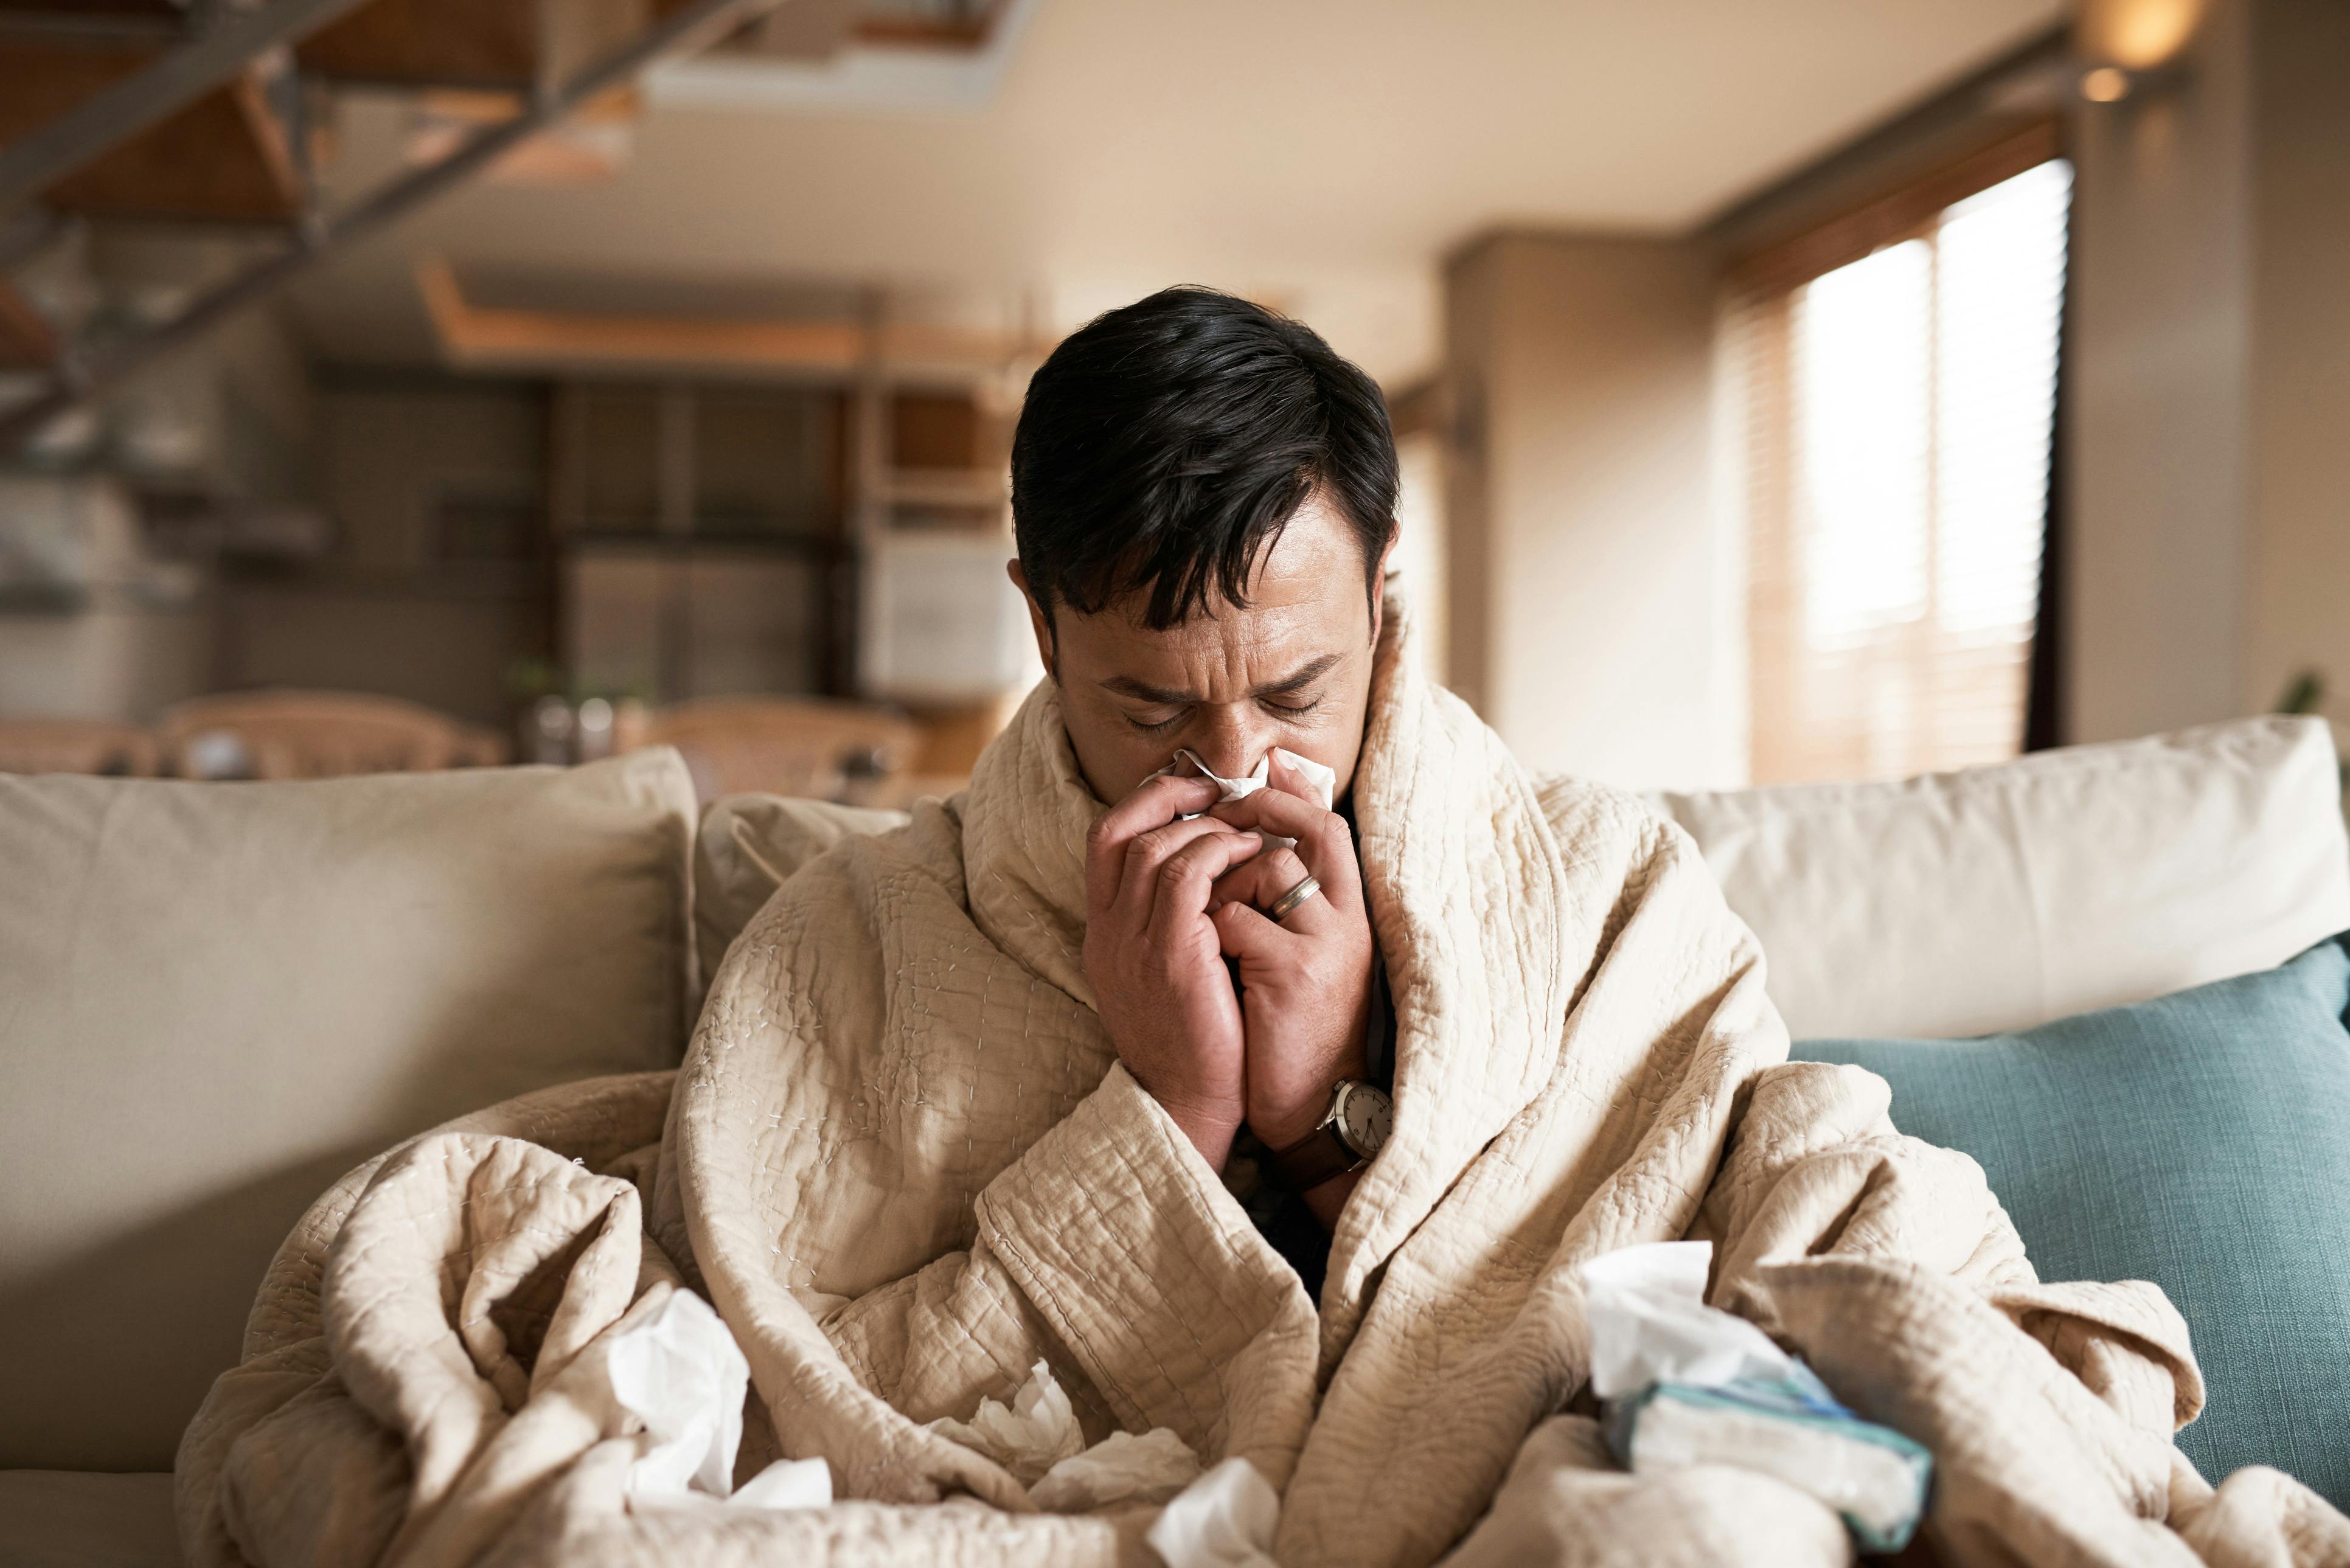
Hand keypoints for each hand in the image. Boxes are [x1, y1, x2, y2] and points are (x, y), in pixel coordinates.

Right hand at [1083, 773, 1267, 1168]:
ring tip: (1247, 827)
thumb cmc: (1195, 1041)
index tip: (1189, 790)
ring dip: (1206, 826)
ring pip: (1155, 847)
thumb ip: (1171, 923)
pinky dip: (1220, 852)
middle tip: (1221, 792)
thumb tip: (1206, 870)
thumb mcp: (1166, 974)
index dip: (1143, 803)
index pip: (1103, 841)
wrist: (1190, 1106)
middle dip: (1173, 798)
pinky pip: (1188, 875)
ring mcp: (1132, 943)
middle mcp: (1106, 933)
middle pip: (1121, 831)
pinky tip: (1253, 854)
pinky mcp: (1169, 954)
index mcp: (1102, 934)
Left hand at [1204, 757, 1375, 1160]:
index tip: (1242, 793)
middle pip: (1307, 834)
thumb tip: (1248, 843)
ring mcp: (1324, 943)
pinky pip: (1234, 918)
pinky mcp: (1294, 971)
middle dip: (1251, 829)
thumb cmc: (1292, 1028)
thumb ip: (1287, 903)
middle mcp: (1348, 920)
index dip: (1288, 799)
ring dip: (1223, 889)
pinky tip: (1209, 961)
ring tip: (1209, 925)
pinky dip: (1210, 933)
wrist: (1308, 1105)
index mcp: (1351, 913)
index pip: (1329, 826)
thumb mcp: (1304, 957)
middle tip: (1210, 839)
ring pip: (1266, 869)